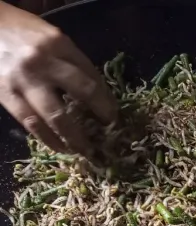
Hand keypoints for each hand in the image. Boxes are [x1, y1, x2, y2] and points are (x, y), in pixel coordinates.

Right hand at [0, 2, 116, 153]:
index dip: (106, 98)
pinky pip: (32, 123)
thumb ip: (69, 60)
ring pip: (56, 116)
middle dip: (101, 114)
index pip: (91, 75)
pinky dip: (49, 139)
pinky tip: (60, 147)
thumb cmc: (17, 32)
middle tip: (108, 132)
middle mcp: (43, 61)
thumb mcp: (48, 36)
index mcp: (58, 43)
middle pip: (83, 92)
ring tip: (85, 150)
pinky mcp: (6, 94)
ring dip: (74, 138)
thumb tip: (94, 93)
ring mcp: (24, 80)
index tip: (113, 114)